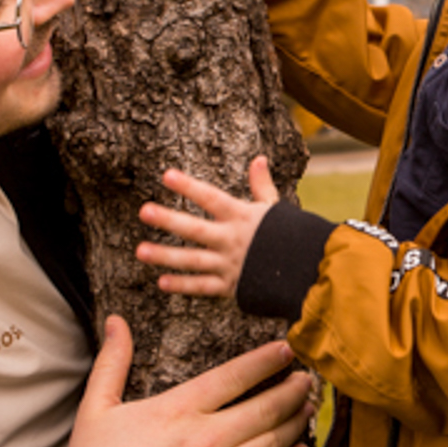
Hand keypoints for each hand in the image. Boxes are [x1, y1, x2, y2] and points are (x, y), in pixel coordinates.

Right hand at [60, 315, 313, 446]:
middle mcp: (206, 437)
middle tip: (309, 378)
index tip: (287, 349)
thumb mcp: (95, 406)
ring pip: (272, 441)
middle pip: (264, 407)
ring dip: (297, 421)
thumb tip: (115, 321)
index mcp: (179, 408)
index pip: (235, 376)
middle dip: (292, 389)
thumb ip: (113, 361)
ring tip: (310, 407)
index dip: (265, 360)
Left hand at [136, 156, 279, 298]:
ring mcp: (230, 264)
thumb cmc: (289, 236)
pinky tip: (161, 282)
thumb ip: (262, 186)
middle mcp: (232, 239)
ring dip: (166, 256)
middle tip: (144, 211)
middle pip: (196, 229)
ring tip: (140, 250)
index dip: (189, 186)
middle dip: (169, 220)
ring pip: (193, 260)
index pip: (211, 198)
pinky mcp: (231, 286)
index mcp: (242, 217)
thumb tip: (259, 159)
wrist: (307, 270)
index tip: (166, 175)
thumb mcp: (275, 209)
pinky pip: (204, 287)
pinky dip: (184, 286)